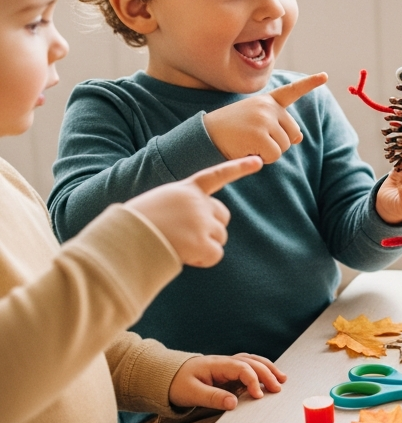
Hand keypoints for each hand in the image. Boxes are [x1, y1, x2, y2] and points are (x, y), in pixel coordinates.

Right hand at [126, 157, 262, 267]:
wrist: (122, 240)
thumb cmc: (133, 225)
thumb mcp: (158, 205)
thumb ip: (182, 208)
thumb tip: (199, 229)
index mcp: (185, 190)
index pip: (216, 176)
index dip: (238, 169)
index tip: (258, 162)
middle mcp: (198, 202)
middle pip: (222, 216)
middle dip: (210, 228)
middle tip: (183, 235)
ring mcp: (201, 221)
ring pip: (220, 237)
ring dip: (203, 245)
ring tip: (176, 244)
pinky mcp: (202, 242)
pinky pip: (215, 255)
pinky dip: (202, 260)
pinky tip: (182, 256)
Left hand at [169, 353, 285, 410]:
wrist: (164, 376)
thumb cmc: (176, 384)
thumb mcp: (191, 393)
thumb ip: (213, 398)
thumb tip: (234, 403)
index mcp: (217, 365)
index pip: (242, 368)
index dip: (253, 381)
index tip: (259, 396)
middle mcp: (225, 362)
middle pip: (252, 362)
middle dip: (267, 374)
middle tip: (278, 388)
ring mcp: (226, 365)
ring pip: (253, 361)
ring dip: (268, 368)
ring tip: (282, 379)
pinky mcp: (227, 371)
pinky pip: (248, 366)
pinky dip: (261, 369)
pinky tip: (268, 376)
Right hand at [203, 73, 327, 162]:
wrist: (203, 135)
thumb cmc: (230, 129)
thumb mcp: (254, 121)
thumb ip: (277, 124)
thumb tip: (299, 137)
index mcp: (267, 101)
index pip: (292, 91)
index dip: (310, 83)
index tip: (325, 76)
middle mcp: (268, 108)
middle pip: (293, 134)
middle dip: (278, 142)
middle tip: (252, 138)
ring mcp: (264, 120)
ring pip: (284, 147)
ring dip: (268, 152)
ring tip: (247, 142)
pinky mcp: (259, 136)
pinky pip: (273, 156)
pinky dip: (261, 159)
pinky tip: (245, 149)